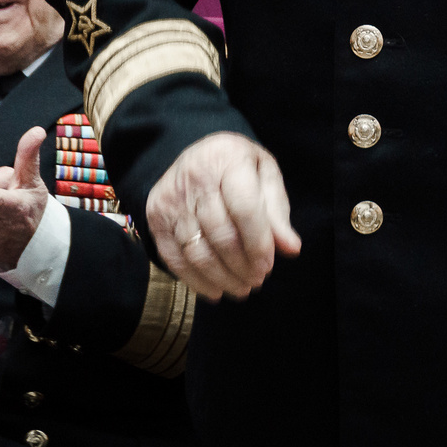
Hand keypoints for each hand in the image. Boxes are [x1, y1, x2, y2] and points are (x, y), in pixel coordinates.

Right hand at [144, 132, 299, 300]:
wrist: (198, 156)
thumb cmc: (239, 168)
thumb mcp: (266, 176)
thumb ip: (277, 213)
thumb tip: (291, 249)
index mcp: (228, 158)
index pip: (244, 208)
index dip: (258, 243)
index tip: (267, 267)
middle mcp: (194, 175)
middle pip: (219, 233)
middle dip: (241, 265)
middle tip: (256, 281)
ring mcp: (171, 197)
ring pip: (196, 250)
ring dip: (221, 277)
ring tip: (240, 288)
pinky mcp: (155, 216)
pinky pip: (174, 257)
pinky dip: (195, 280)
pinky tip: (214, 290)